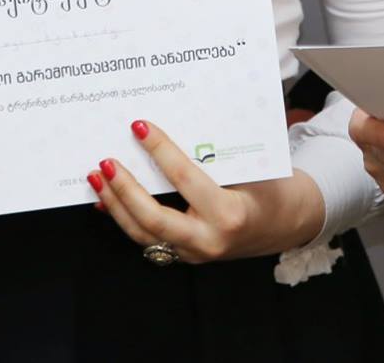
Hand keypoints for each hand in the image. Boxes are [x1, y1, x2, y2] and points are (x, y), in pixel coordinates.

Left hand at [89, 119, 324, 262]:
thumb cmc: (269, 187)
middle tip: (106, 162)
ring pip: (143, 233)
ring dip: (116, 204)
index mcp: (229, 214)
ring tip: (98, 177)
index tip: (140, 127)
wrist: (285, 224)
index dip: (160, 150)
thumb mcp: (249, 167)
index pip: (185, 179)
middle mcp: (209, 239)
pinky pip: (147, 239)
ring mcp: (194, 253)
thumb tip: (168, 129)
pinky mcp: (185, 256)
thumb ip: (211, 154)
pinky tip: (107, 199)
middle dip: (125, 189)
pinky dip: (125, 217)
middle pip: (154, 218)